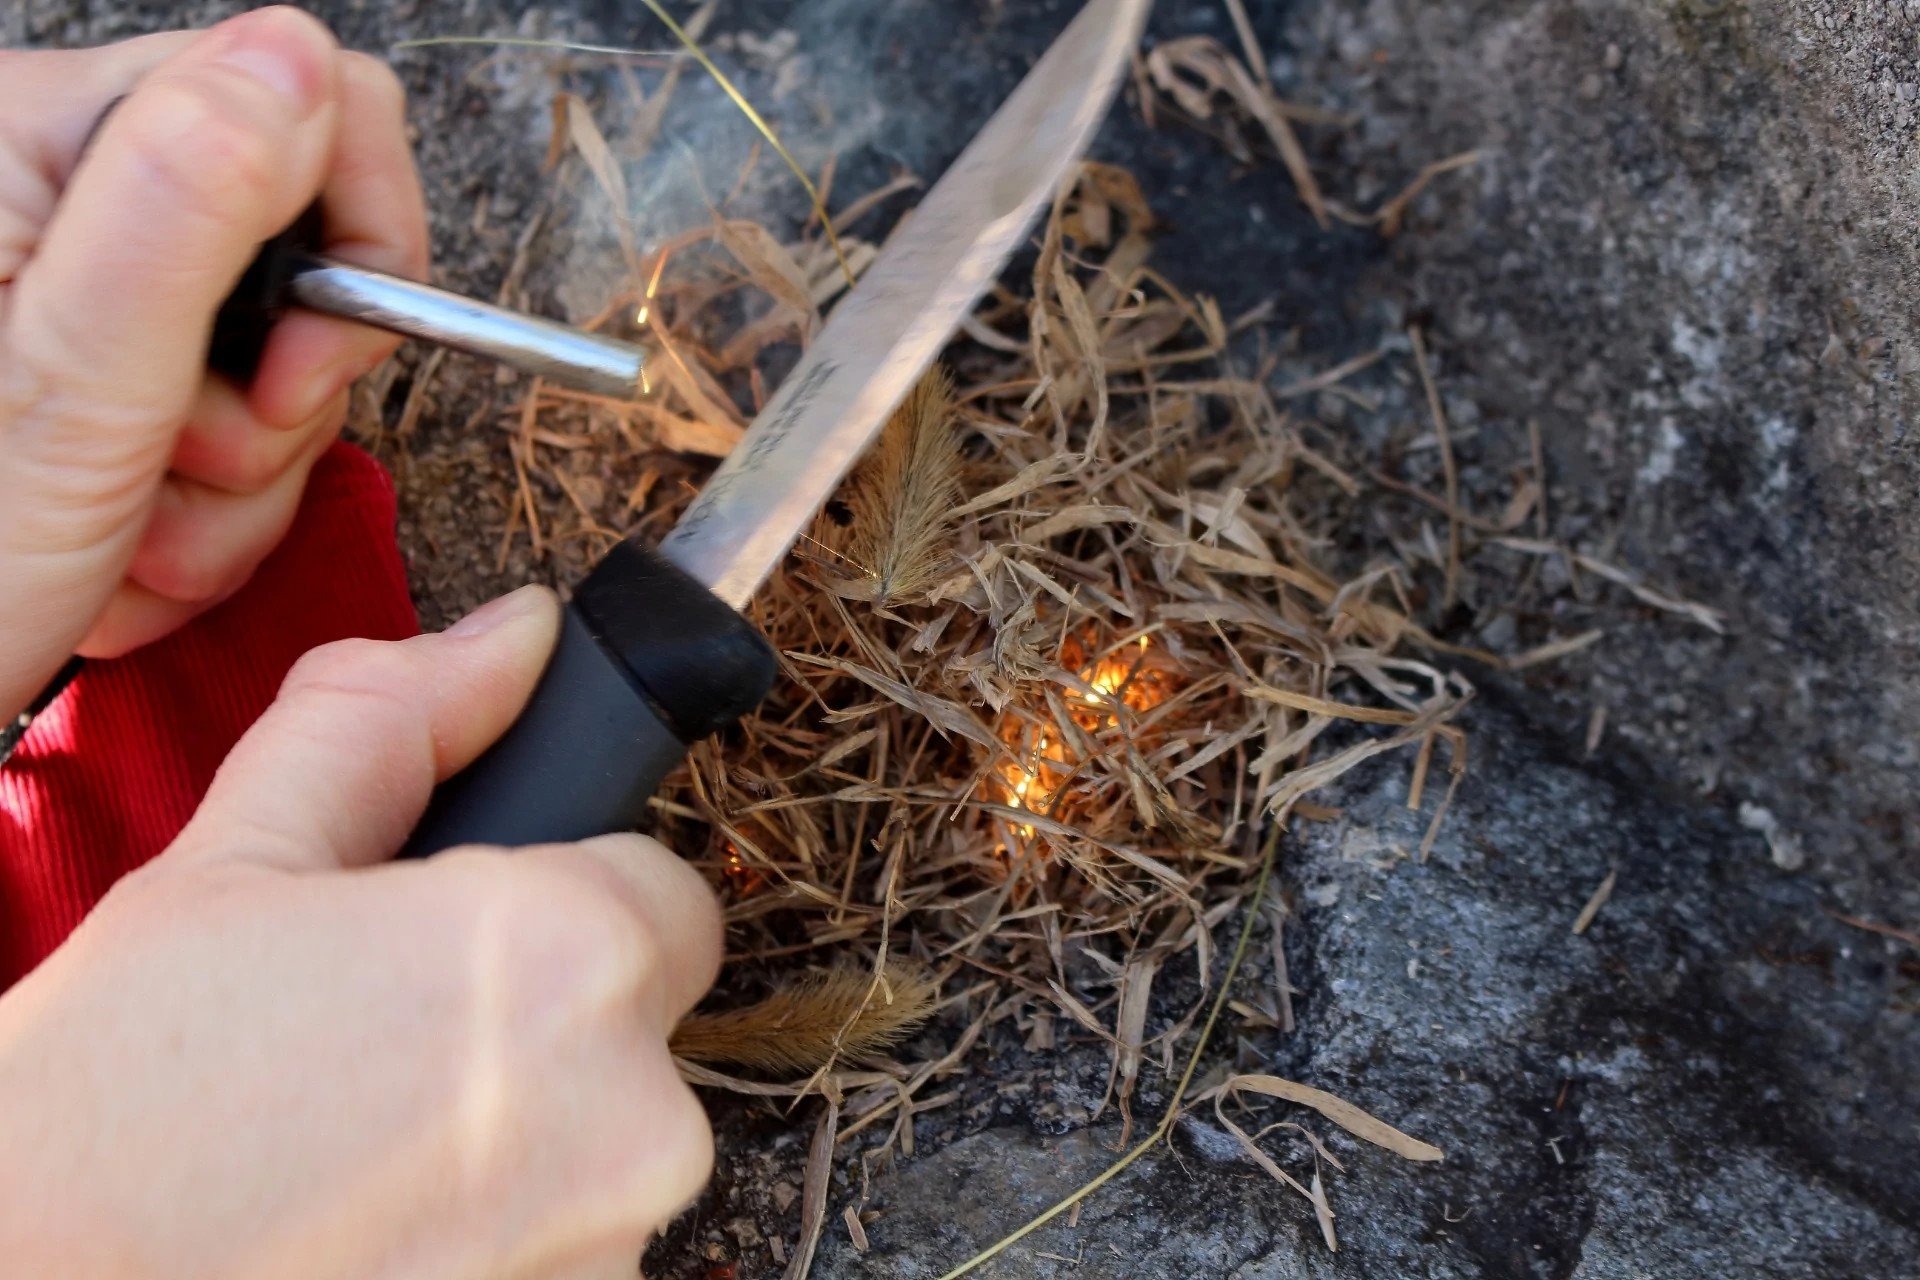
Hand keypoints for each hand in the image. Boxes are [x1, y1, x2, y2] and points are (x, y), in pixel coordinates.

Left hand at [0, 7, 427, 721]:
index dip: (360, 241)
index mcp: (37, 144)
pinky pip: (234, 422)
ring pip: (279, 355)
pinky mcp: (99, 366)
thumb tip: (299, 61)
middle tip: (188, 464)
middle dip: (284, 397)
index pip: (310, 101)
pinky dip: (206, 509)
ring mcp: (84, 289)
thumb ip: (187, 204)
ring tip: (137, 530)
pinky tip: (126, 542)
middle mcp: (59, 195)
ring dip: (241, 479)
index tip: (304, 368)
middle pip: (307, 249)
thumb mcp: (73, 388)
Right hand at [0, 586, 722, 1277]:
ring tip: (359, 1156)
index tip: (463, 942)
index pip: (666, 892)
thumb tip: (513, 636)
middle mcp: (636, 1115)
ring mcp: (611, 1251)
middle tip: (382, 1051)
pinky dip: (499, 1238)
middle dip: (541, 1026)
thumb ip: (394, 723)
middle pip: (641, 1030)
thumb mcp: (235, 861)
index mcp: (567, 954)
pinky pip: (572, 1248)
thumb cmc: (108, 1105)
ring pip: (610, 1150)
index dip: (562, 903)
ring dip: (521, 1144)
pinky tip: (377, 1233)